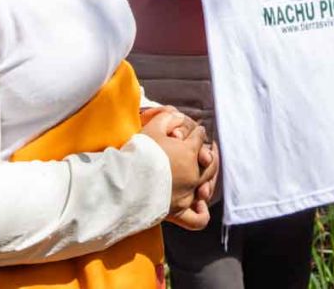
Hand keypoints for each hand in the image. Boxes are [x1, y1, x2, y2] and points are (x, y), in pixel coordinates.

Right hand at [140, 112, 218, 229]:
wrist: (123, 184)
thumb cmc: (137, 154)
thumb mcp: (151, 128)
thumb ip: (166, 118)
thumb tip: (177, 115)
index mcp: (189, 152)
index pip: (200, 137)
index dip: (197, 132)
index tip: (195, 131)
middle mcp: (193, 174)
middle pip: (210, 162)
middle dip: (209, 153)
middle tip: (207, 150)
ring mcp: (187, 194)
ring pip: (207, 186)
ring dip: (209, 178)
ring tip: (204, 174)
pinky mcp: (178, 211)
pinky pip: (198, 219)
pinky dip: (202, 212)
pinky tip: (200, 205)